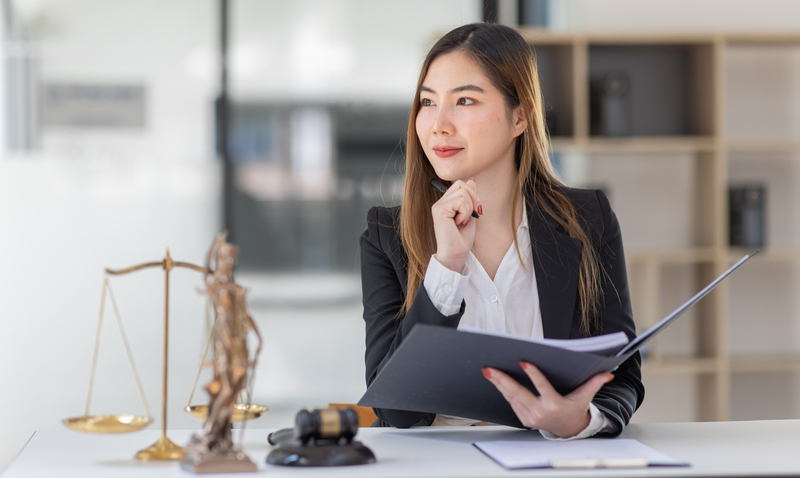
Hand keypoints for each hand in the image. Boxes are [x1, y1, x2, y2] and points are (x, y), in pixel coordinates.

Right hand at [431, 178, 479, 271]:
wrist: (455, 255)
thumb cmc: (461, 240)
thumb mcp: (470, 215)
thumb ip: (470, 198)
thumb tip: (472, 180)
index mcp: (446, 203)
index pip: (460, 185)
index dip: (472, 194)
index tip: (474, 210)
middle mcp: (440, 203)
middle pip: (461, 184)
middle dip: (472, 198)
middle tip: (471, 215)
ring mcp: (438, 206)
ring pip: (462, 192)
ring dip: (469, 208)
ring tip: (463, 221)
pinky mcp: (439, 210)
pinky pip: (460, 201)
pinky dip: (465, 212)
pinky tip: (459, 223)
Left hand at [482, 362, 612, 437]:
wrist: (568, 430)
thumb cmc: (575, 408)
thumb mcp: (585, 397)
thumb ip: (594, 383)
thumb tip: (609, 373)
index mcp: (555, 405)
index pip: (542, 388)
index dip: (533, 375)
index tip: (523, 362)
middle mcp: (541, 412)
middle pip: (519, 393)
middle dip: (503, 380)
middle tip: (490, 368)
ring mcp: (530, 417)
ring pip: (511, 397)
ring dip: (498, 383)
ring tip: (488, 370)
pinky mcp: (524, 419)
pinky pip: (511, 402)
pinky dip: (502, 391)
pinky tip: (495, 380)